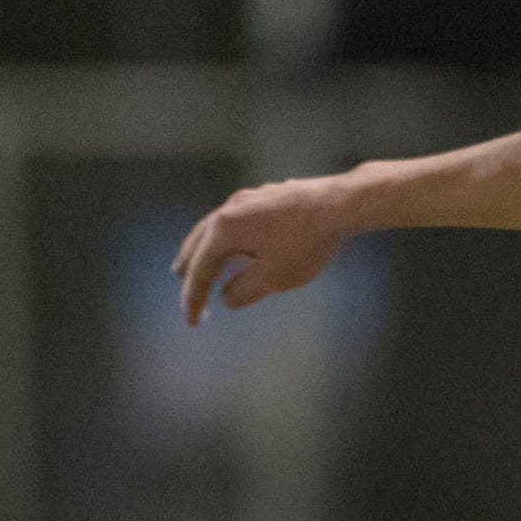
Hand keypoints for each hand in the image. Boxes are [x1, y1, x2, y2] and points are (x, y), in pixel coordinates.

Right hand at [171, 174, 355, 324]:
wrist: (340, 205)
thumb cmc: (306, 243)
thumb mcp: (273, 277)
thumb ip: (244, 290)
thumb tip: (226, 297)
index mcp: (224, 230)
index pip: (200, 269)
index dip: (194, 298)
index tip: (192, 322)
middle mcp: (229, 210)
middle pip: (200, 242)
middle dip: (190, 266)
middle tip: (181, 282)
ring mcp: (247, 200)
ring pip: (217, 227)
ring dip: (207, 247)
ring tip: (203, 260)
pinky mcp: (266, 197)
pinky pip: (236, 221)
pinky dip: (227, 236)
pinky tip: (237, 242)